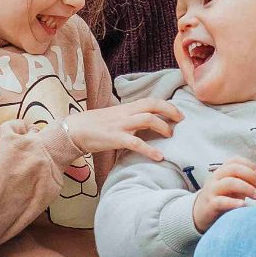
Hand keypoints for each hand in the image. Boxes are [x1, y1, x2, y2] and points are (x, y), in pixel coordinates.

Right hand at [64, 98, 182, 161]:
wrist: (74, 130)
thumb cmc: (94, 125)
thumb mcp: (115, 117)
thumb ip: (129, 118)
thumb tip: (145, 123)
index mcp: (126, 108)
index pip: (150, 100)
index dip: (166, 104)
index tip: (178, 112)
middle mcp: (125, 113)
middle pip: (152, 105)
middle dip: (170, 110)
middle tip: (181, 120)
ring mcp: (120, 125)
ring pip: (147, 120)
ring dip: (163, 127)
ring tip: (171, 136)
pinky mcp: (115, 138)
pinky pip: (136, 143)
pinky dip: (150, 150)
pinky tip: (159, 156)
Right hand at [192, 158, 255, 232]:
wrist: (201, 214)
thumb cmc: (222, 198)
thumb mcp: (237, 187)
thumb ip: (250, 179)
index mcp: (222, 171)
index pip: (235, 160)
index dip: (249, 165)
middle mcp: (216, 177)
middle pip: (233, 169)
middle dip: (250, 175)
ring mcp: (212, 190)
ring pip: (229, 183)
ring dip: (247, 188)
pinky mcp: (211, 204)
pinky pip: (222, 201)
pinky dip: (234, 202)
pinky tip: (244, 204)